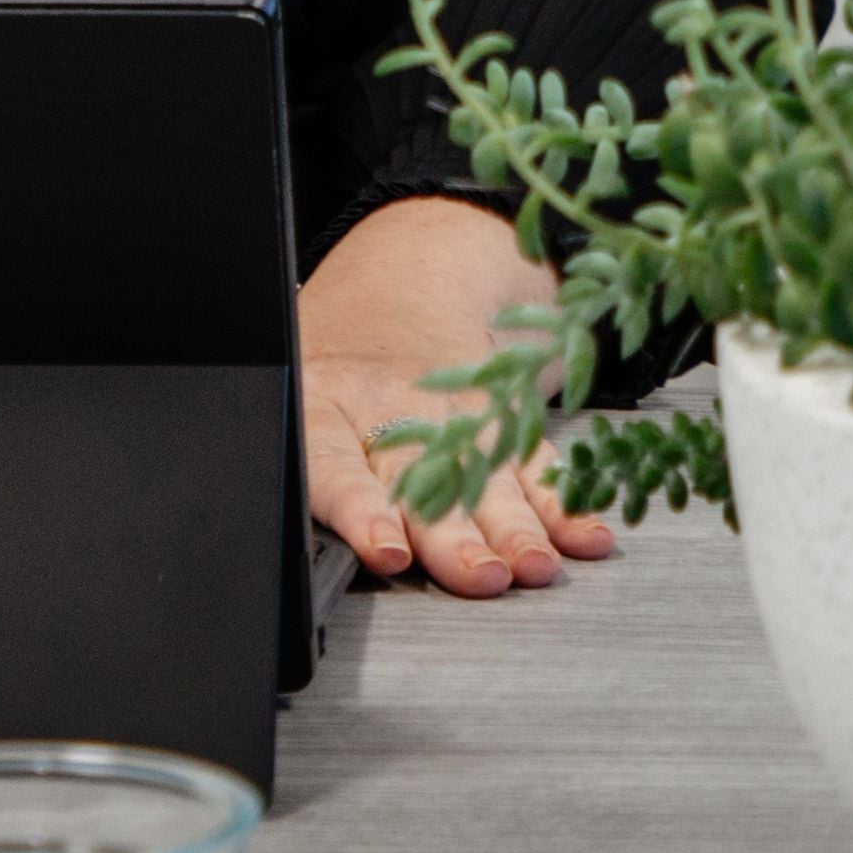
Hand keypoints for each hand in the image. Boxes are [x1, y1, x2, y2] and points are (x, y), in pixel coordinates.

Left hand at [297, 192, 618, 594]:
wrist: (408, 277)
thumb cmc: (331, 366)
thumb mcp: (287, 396)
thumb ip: (291, 469)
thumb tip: (268, 545)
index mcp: (324, 407)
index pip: (337, 466)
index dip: (364, 511)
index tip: (389, 550)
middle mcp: (393, 412)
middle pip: (426, 481)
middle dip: (456, 536)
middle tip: (480, 575)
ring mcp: (457, 413)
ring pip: (486, 477)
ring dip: (516, 527)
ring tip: (533, 565)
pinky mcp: (504, 418)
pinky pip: (534, 463)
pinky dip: (564, 504)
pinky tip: (585, 534)